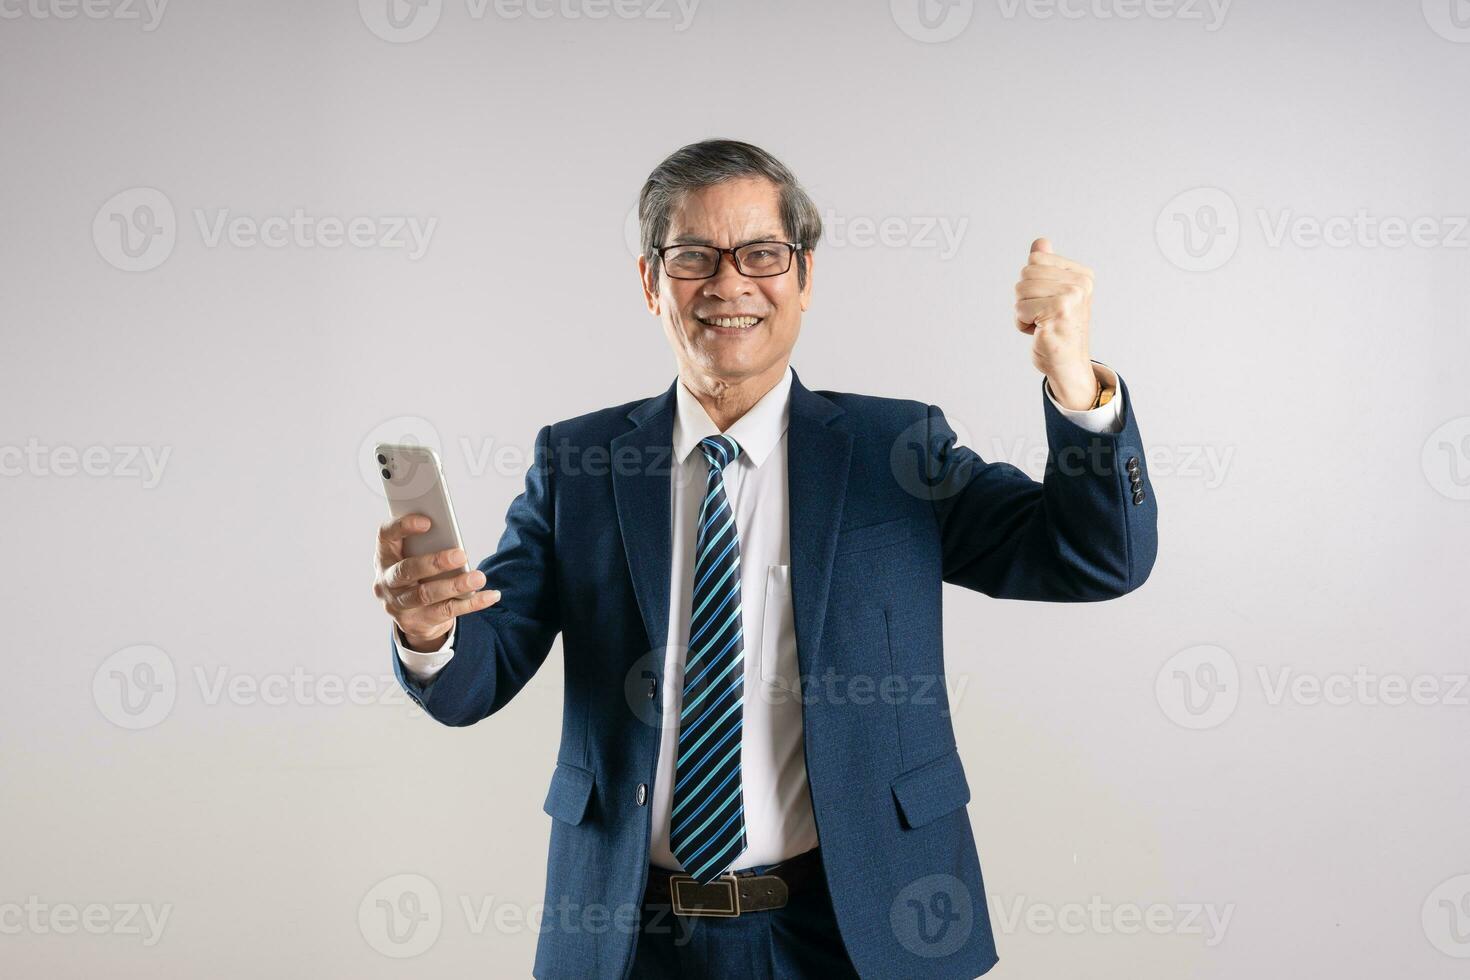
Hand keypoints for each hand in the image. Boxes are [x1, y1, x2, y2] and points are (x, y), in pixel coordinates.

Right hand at [373, 514, 498, 651]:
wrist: (412, 615)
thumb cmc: (419, 574)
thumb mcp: (415, 557)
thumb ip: (426, 545)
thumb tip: (453, 538)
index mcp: (384, 556)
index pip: (386, 536)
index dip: (403, 527)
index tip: (428, 521)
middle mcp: (386, 581)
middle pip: (407, 570)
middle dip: (435, 562)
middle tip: (461, 554)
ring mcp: (398, 605)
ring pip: (426, 595)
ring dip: (455, 585)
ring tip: (479, 577)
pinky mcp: (416, 622)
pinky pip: (447, 612)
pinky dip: (472, 603)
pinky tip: (490, 595)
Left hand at [1014, 237, 1097, 409]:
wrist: (1068, 364)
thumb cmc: (1059, 329)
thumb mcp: (1054, 294)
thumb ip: (1047, 267)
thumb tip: (1040, 242)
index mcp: (1082, 275)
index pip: (1034, 260)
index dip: (1031, 284)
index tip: (1047, 302)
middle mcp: (1080, 284)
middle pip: (1025, 274)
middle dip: (1025, 298)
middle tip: (1043, 316)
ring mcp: (1070, 299)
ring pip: (1020, 291)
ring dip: (1022, 312)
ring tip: (1041, 324)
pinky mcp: (1056, 314)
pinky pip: (1019, 310)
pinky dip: (1021, 324)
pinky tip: (1039, 333)